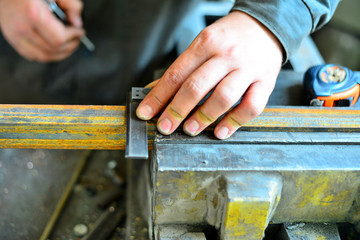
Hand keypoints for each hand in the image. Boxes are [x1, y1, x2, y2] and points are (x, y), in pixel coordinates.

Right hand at [0, 0, 84, 61]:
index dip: (73, 37)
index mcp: (33, 14)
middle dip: (70, 46)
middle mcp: (22, 27)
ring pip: (43, 57)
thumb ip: (70, 5)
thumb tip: (77, 22)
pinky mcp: (11, 37)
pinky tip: (53, 48)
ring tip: (68, 46)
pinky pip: (31, 55)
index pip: (59, 39)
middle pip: (53, 50)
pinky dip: (45, 55)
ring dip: (60, 54)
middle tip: (77, 39)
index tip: (80, 32)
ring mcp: (15, 35)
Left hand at [137, 11, 282, 138]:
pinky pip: (251, 107)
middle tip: (165, 127)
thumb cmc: (229, 38)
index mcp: (206, 43)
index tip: (145, 113)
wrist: (265, 26)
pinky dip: (234, 123)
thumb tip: (156, 92)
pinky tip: (220, 131)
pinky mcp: (266, 82)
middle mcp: (226, 55)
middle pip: (196, 86)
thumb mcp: (203, 43)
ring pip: (223, 98)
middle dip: (176, 111)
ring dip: (203, 118)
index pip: (176, 74)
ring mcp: (247, 69)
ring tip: (190, 130)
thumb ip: (182, 69)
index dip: (158, 97)